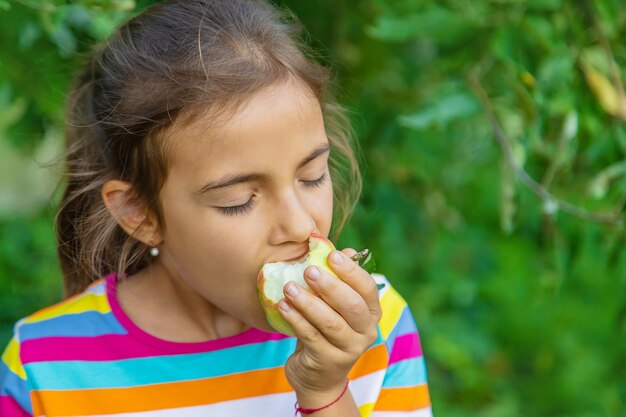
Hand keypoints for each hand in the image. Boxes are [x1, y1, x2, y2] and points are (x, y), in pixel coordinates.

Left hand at [277, 248, 382, 406]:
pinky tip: (283, 306)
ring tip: (289, 287)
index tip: (331, 254)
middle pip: (352, 306)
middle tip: (308, 270)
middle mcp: (366, 330)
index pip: (368, 287)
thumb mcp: (333, 304)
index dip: (351, 270)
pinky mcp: (328, 361)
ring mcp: (349, 348)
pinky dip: (296, 319)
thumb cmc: (325, 329)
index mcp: (371, 311)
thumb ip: (339, 278)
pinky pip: (311, 336)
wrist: (318, 375)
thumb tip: (346, 250)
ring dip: (308, 302)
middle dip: (330, 286)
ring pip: (330, 322)